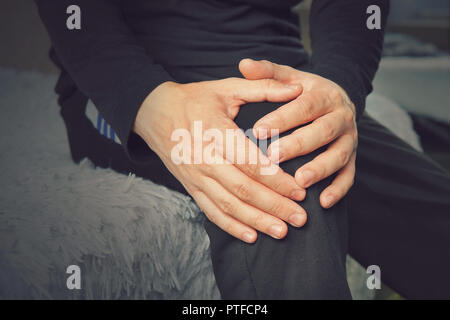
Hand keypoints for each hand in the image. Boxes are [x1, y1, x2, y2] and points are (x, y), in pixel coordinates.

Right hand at [134, 78, 307, 242]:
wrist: (154, 113)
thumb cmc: (194, 99)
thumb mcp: (226, 87)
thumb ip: (263, 87)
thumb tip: (297, 87)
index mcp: (216, 133)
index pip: (250, 162)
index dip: (276, 179)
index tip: (300, 190)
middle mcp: (205, 159)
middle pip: (243, 189)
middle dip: (274, 206)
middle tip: (300, 218)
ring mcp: (196, 177)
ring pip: (229, 205)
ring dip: (257, 221)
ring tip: (282, 232)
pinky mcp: (191, 187)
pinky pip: (211, 211)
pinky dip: (231, 226)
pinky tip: (251, 237)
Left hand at [239, 59, 357, 208]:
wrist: (336, 100)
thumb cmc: (304, 91)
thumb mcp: (289, 77)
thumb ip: (268, 72)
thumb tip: (243, 63)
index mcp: (324, 95)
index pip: (303, 106)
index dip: (282, 118)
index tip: (258, 130)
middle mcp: (341, 116)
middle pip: (322, 131)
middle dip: (298, 145)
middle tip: (273, 156)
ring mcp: (349, 139)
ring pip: (338, 155)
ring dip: (320, 170)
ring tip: (299, 182)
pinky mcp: (353, 158)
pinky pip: (349, 175)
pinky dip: (339, 190)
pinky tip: (323, 202)